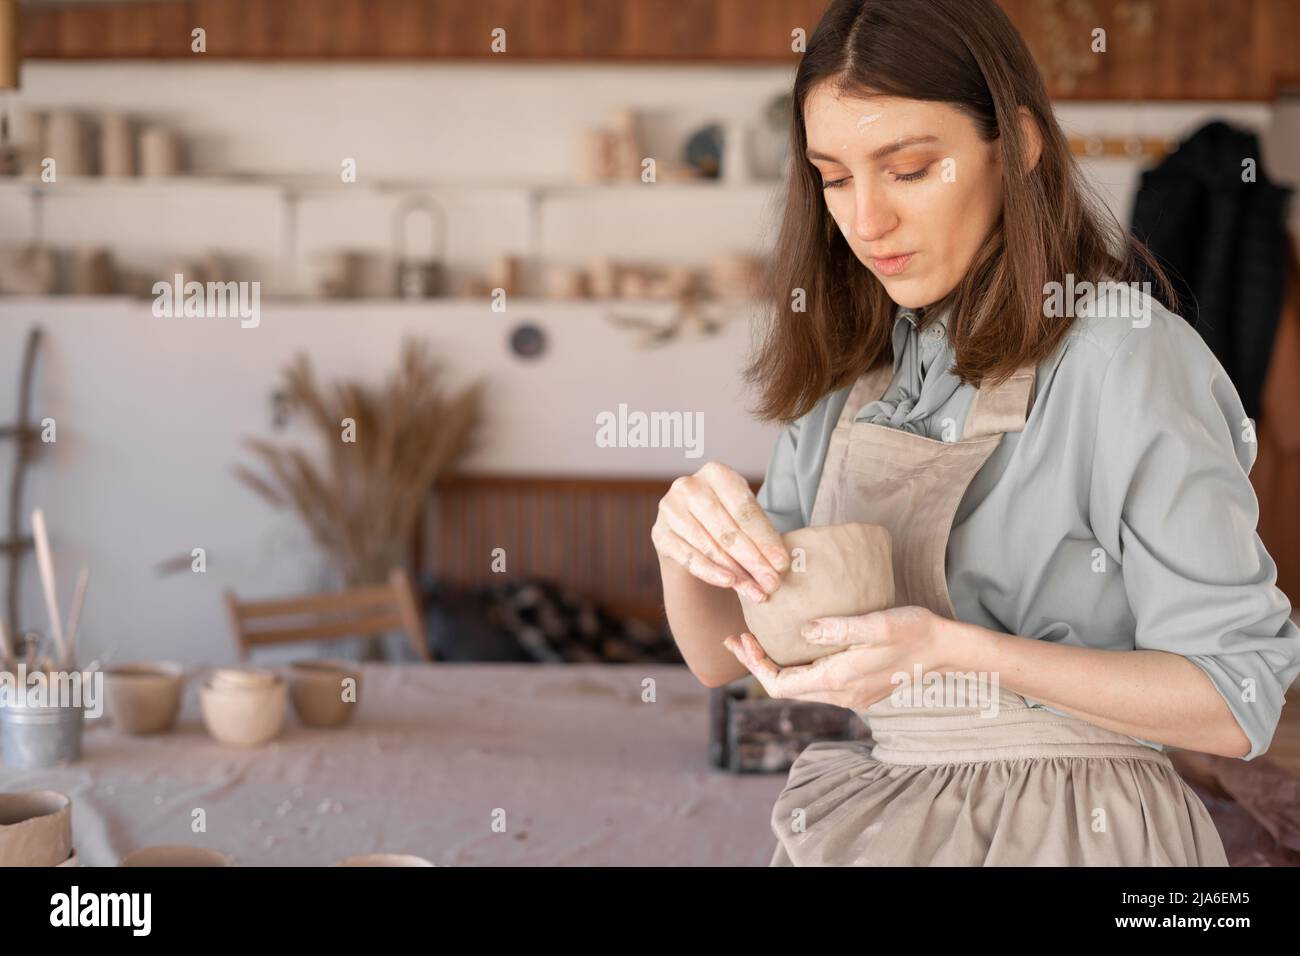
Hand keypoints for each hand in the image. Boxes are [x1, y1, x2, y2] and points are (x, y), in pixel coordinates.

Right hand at [651, 460, 788, 603]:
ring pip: (708, 545)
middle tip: (771, 582)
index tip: (782, 563)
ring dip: (735, 572)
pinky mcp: (659, 533)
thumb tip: (780, 563)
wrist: (689, 531)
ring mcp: (669, 509)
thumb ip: (760, 533)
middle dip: (753, 559)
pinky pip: (688, 557)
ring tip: (755, 590)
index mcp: (716, 472)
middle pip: (727, 529)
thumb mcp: (744, 515)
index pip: (744, 509)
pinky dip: (710, 573)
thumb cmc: (725, 519)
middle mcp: (689, 486)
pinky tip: (729, 583)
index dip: (765, 538)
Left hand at [721, 606, 950, 709]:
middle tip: (739, 638)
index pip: (781, 685)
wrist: (947, 649)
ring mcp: (851, 695)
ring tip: (758, 640)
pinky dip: (797, 667)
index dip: (756, 666)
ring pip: (801, 687)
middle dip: (758, 665)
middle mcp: (842, 694)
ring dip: (776, 667)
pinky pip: (817, 683)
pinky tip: (794, 646)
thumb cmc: (915, 631)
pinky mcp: (858, 688)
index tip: (743, 639)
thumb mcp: (879, 623)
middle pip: (786, 688)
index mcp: (840, 680)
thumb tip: (803, 630)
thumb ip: (840, 627)